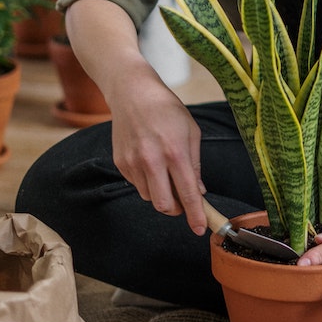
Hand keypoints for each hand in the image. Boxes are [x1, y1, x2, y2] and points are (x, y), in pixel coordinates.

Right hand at [65, 0, 207, 234]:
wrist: (131, 92)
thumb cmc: (167, 110)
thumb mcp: (191, 133)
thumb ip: (195, 166)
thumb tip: (199, 193)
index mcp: (174, 152)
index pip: (187, 193)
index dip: (195, 215)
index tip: (201, 229)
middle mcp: (151, 160)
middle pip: (163, 205)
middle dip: (176, 210)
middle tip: (184, 202)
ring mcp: (132, 163)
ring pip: (150, 197)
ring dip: (162, 194)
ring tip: (166, 172)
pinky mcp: (120, 163)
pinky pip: (138, 185)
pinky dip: (149, 183)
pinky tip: (152, 163)